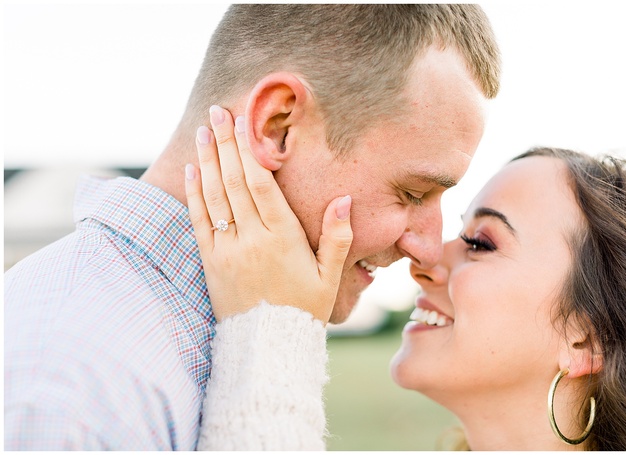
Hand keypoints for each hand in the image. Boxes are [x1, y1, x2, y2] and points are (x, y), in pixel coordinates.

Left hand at [184, 106, 352, 324]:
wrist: (268, 346)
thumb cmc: (303, 309)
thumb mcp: (330, 277)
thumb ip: (337, 237)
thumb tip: (344, 200)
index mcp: (282, 238)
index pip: (261, 184)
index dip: (250, 150)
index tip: (243, 121)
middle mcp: (251, 239)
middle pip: (235, 181)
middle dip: (226, 143)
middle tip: (217, 111)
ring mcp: (227, 249)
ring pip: (214, 196)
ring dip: (208, 160)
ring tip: (203, 130)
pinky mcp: (211, 261)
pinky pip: (199, 220)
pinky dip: (195, 193)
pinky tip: (194, 168)